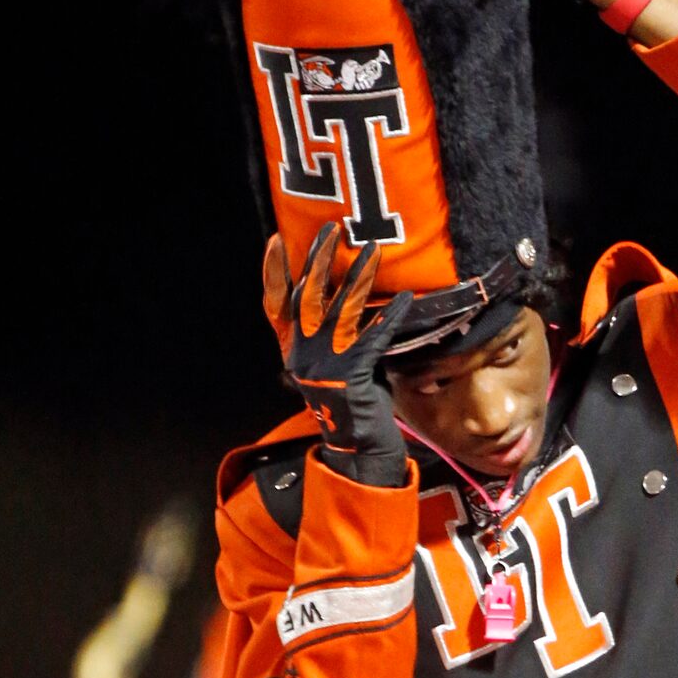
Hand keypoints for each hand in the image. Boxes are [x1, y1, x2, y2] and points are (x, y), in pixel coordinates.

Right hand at [263, 226, 413, 486]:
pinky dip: (389, 316)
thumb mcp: (334, 365)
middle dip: (317, 259)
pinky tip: (404, 298)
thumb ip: (335, 335)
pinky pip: (373, 336)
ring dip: (358, 276)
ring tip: (371, 250)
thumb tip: (353, 300)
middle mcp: (302, 353)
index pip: (275, 304)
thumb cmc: (351, 404)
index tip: (275, 240)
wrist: (358, 448)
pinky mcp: (351, 373)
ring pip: (340, 308)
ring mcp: (325, 363)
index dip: (273, 272)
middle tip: (329, 229)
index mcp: (294, 351)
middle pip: (306, 296)